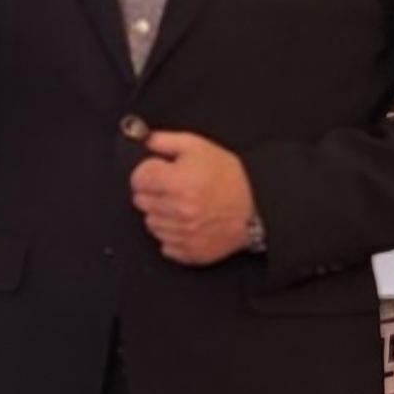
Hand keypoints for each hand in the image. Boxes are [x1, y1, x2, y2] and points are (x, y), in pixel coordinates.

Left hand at [129, 127, 258, 266]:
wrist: (256, 211)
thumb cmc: (231, 180)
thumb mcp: (200, 148)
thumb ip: (166, 141)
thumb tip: (144, 141)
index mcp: (178, 182)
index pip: (137, 178)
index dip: (147, 172)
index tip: (157, 172)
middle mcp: (177, 210)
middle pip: (140, 201)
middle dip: (153, 192)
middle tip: (172, 188)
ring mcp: (182, 234)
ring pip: (150, 223)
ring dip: (161, 214)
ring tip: (181, 205)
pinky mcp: (187, 251)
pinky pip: (163, 244)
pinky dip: (171, 234)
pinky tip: (186, 223)